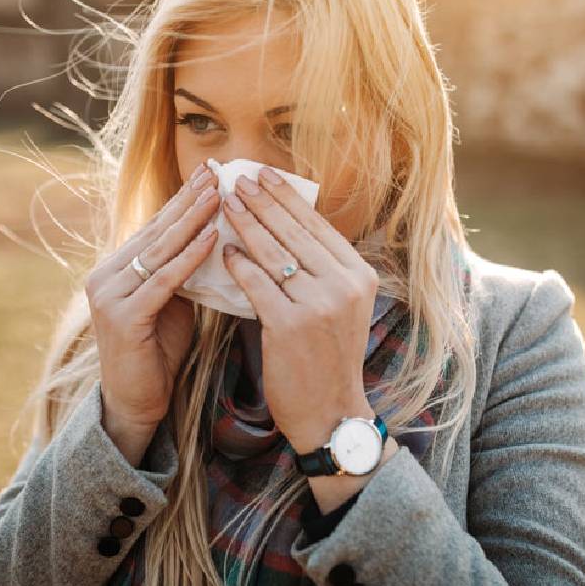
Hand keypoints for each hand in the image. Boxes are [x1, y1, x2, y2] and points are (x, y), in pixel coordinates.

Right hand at [84, 162, 220, 461]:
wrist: (136, 402)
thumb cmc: (158, 353)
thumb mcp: (172, 304)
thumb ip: (181, 273)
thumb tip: (213, 239)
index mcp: (117, 269)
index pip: (155, 227)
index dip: (182, 200)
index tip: (208, 173)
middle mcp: (106, 275)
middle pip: (156, 231)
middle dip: (189, 200)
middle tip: (216, 171)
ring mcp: (110, 295)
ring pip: (160, 250)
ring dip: (192, 220)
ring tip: (218, 194)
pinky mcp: (123, 316)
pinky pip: (164, 280)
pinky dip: (190, 258)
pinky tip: (212, 238)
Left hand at [221, 165, 377, 454]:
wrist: (330, 410)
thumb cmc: (328, 357)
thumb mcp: (341, 308)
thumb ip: (322, 270)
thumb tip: (286, 227)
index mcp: (359, 276)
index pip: (317, 226)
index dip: (287, 198)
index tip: (265, 175)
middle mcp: (344, 285)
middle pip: (294, 232)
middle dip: (262, 201)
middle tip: (238, 179)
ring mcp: (319, 305)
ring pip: (273, 253)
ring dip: (245, 223)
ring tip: (226, 203)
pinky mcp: (290, 325)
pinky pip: (256, 283)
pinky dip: (238, 264)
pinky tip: (225, 250)